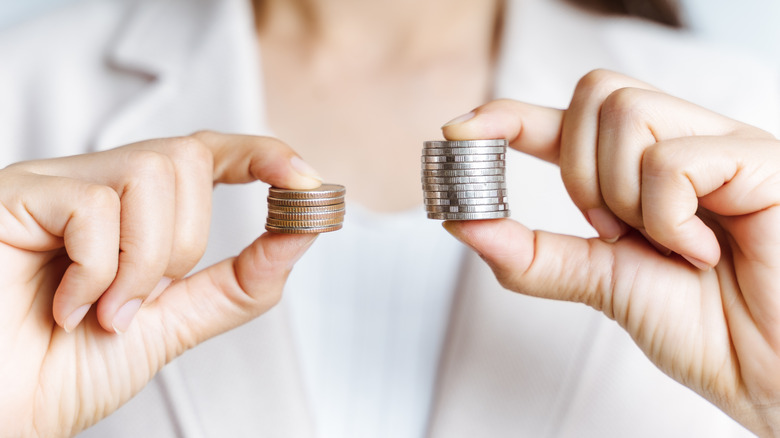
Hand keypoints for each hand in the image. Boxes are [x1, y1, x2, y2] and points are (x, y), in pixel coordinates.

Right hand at [0, 131, 321, 436]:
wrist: (1, 416)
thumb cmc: (65, 370)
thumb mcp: (176, 322)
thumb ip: (238, 282)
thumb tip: (303, 232)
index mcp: (131, 213)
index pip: (204, 153)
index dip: (258, 154)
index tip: (304, 180)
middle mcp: (94, 186)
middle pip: (185, 159)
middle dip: (183, 244)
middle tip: (137, 304)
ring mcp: (53, 185)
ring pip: (151, 172)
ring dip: (143, 262)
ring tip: (104, 312)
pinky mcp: (16, 195)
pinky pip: (95, 204)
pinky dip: (97, 270)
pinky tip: (67, 307)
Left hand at [442, 70, 779, 435]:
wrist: (774, 374)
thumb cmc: (705, 328)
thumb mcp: (600, 282)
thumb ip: (534, 254)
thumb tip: (463, 221)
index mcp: (644, 171)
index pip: (567, 119)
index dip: (510, 115)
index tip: (460, 129)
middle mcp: (682, 144)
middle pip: (594, 96)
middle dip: (580, 171)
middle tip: (614, 229)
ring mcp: (721, 145)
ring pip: (625, 113)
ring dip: (624, 195)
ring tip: (668, 243)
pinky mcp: (758, 159)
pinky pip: (671, 160)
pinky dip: (668, 216)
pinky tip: (702, 250)